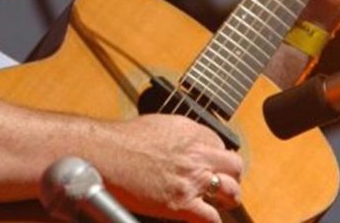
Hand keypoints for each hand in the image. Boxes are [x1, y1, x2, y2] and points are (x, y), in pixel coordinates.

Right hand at [101, 114, 243, 221]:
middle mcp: (197, 154)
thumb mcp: (159, 125)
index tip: (212, 165)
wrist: (105, 153)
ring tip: (220, 203)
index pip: (221, 145)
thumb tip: (182, 147)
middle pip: (234, 166)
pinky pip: (210, 218)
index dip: (216, 158)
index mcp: (192, 132)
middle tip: (223, 183)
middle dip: (230, 176)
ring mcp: (191, 179)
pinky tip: (205, 221)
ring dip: (228, 198)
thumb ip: (178, 136)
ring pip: (231, 191)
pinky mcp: (181, 202)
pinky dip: (211, 222)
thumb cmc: (122, 140)